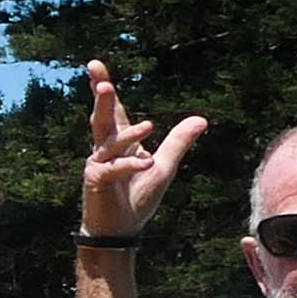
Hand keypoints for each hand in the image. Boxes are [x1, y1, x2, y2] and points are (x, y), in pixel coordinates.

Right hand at [80, 61, 210, 243]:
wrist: (120, 231)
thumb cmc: (137, 198)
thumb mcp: (163, 167)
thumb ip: (178, 142)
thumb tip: (201, 119)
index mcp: (118, 142)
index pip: (113, 111)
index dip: (103, 88)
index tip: (94, 66)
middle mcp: (104, 150)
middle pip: (102, 119)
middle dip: (102, 101)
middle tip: (103, 83)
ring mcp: (98, 165)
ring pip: (110, 143)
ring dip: (128, 134)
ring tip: (149, 126)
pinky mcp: (96, 181)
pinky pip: (114, 169)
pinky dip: (132, 165)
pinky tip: (148, 162)